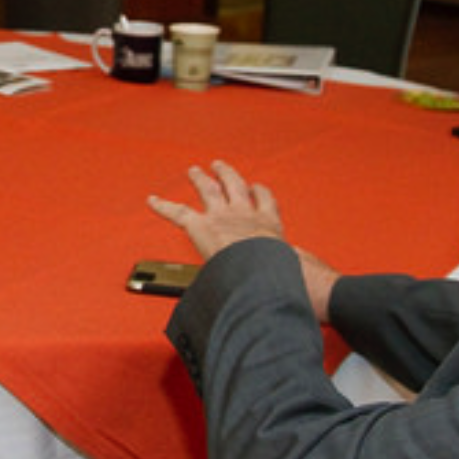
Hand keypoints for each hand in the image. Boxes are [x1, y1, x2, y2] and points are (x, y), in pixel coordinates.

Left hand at [148, 160, 340, 321]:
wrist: (267, 272)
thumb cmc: (283, 275)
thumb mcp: (295, 270)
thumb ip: (296, 273)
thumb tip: (306, 291)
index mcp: (270, 224)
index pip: (266, 201)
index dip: (260, 192)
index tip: (256, 187)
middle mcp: (246, 213)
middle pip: (236, 186)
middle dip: (227, 175)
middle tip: (220, 167)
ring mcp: (223, 216)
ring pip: (209, 190)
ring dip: (200, 178)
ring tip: (194, 171)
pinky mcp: (202, 226)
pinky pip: (179, 213)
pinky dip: (163, 206)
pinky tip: (152, 201)